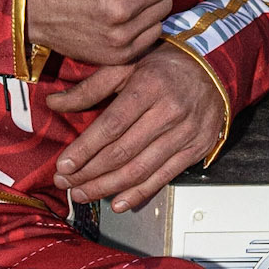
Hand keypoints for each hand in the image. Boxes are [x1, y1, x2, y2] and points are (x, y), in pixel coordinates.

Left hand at [48, 47, 224, 210]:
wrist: (215, 68)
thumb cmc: (166, 65)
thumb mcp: (126, 65)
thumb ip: (90, 87)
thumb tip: (54, 103)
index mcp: (149, 86)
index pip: (111, 125)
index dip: (85, 149)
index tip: (64, 166)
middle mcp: (169, 111)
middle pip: (122, 152)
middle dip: (89, 173)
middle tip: (66, 183)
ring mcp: (186, 133)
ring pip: (140, 170)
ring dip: (107, 187)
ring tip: (83, 194)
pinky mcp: (196, 149)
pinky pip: (163, 177)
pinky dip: (139, 193)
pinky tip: (118, 202)